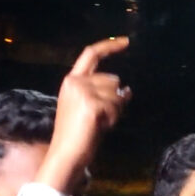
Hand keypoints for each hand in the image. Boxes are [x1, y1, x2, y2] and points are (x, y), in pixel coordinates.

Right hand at [37, 37, 131, 194]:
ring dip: (116, 110)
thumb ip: (103, 93)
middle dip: (116, 98)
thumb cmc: (78, 134)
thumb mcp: (88, 107)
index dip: (109, 46)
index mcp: (71, 80)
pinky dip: (114, 118)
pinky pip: (117, 107)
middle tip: (103, 117)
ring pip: (117, 93)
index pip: (90, 54)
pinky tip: (102, 127)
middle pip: (113, 79)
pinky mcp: (93, 105)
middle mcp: (75, 82)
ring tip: (100, 123)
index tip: (127, 42)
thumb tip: (127, 90)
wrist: (66, 153)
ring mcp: (83, 92)